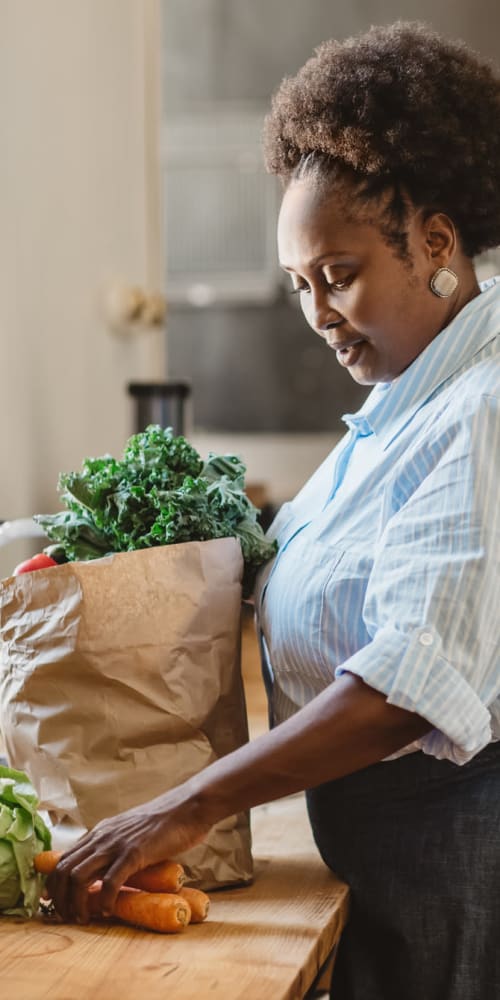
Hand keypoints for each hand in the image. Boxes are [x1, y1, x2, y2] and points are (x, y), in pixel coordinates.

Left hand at [46, 781, 210, 923]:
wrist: (188, 807)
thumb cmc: (165, 821)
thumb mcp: (131, 830)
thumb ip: (118, 845)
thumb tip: (111, 869)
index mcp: (100, 831)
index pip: (64, 858)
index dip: (53, 883)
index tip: (52, 902)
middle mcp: (102, 836)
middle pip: (64, 870)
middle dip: (60, 898)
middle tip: (67, 916)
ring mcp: (117, 844)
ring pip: (79, 878)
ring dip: (77, 903)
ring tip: (84, 919)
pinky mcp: (134, 853)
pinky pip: (110, 882)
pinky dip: (104, 901)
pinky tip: (108, 911)